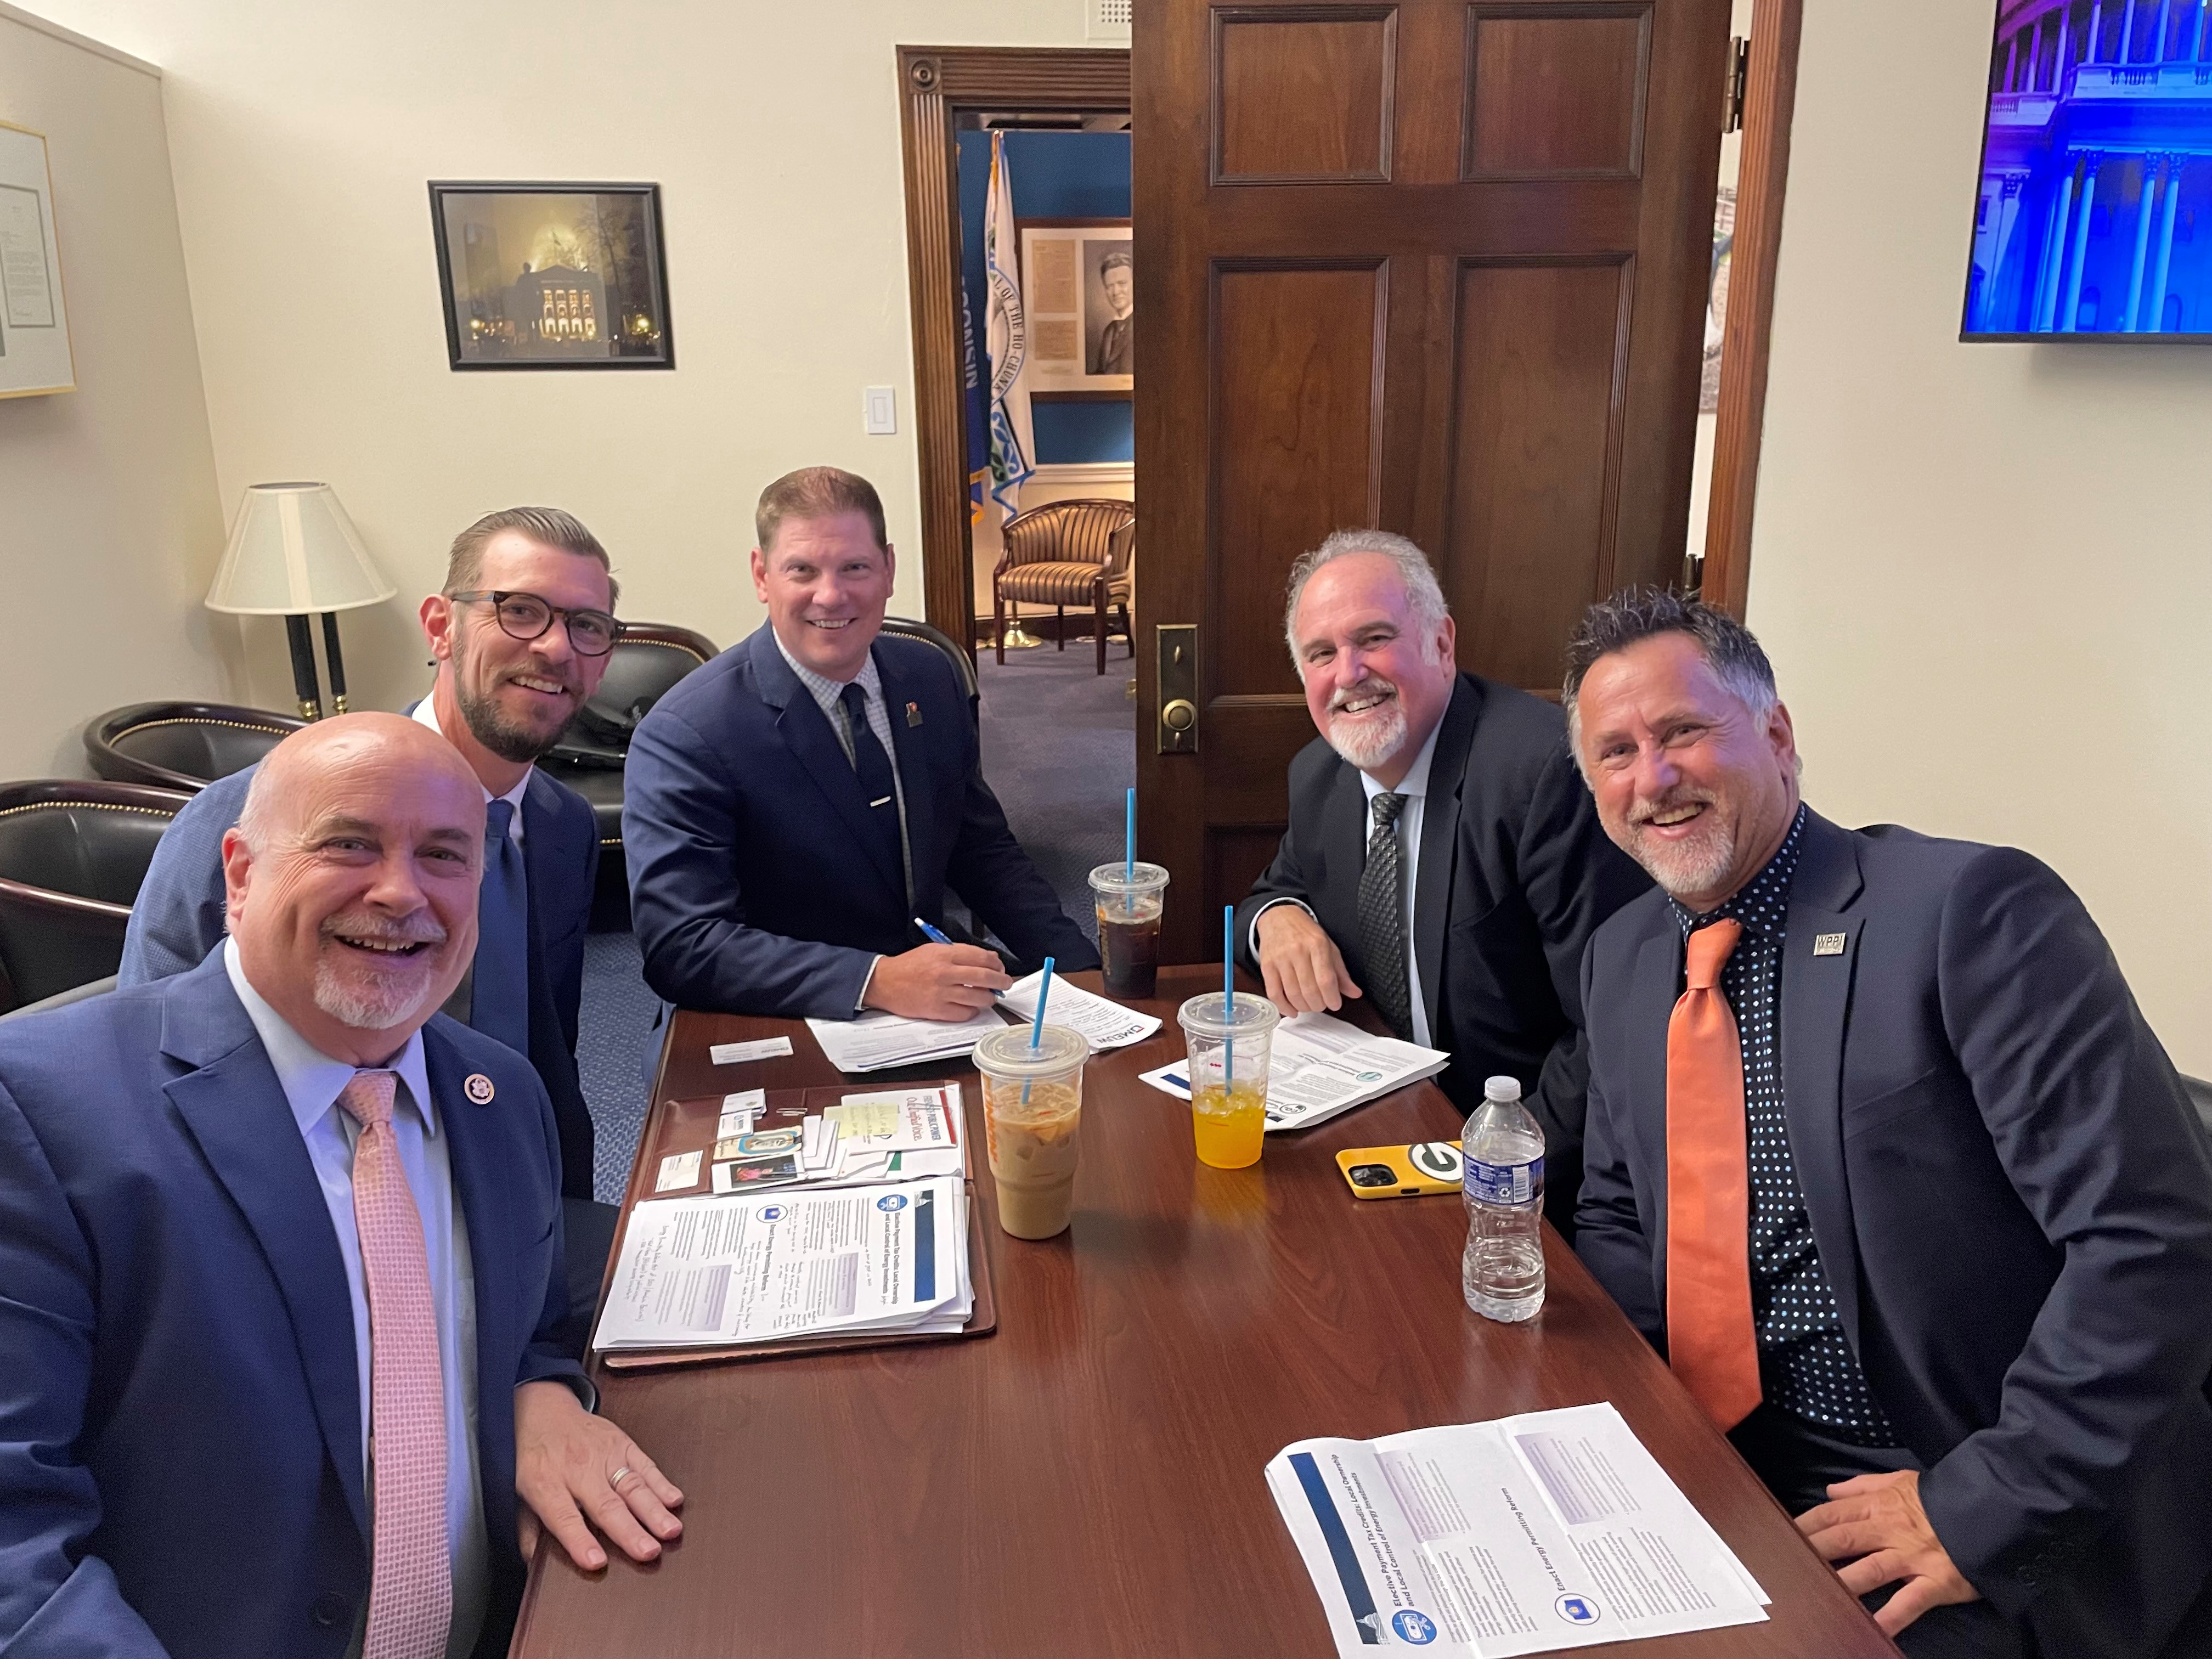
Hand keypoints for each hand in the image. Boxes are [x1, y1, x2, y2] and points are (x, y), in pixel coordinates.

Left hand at [514, 1379, 682, 1571]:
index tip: (596, 1562)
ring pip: (632, 1485)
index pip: (564, 1517)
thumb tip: (535, 1565)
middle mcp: (578, 1469)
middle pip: (606, 1504)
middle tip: (648, 1552)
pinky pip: (645, 1464)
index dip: (580, 1540)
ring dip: (654, 1510)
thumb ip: (528, 1530)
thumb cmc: (533, 1458)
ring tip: (671, 1530)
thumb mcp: (518, 1494)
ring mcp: (604, 1454)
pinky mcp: (623, 1443)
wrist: (544, 1411)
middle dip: (629, 1530)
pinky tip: (674, 1500)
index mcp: (546, 1484)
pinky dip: (661, 1483)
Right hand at [863, 942, 1010, 1019]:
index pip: (982, 957)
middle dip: (1002, 982)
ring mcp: (942, 993)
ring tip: (989, 997)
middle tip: (1005, 984)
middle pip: (986, 978)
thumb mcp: (934, 949)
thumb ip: (959, 953)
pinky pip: (966, 1014)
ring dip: (990, 998)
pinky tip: (971, 1007)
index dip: (997, 964)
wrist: (885, 982)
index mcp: (945, 954)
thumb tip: (988, 961)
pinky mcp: (937, 1011)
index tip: (1000, 968)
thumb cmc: (910, 965)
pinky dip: (973, 1011)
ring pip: (979, 998)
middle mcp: (945, 973)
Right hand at [1254, 903, 1361, 1014]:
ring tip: (1309, 1006)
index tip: (1335, 1004)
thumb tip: (1355, 993)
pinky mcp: (1266, 966)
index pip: (1326, 979)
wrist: (1279, 917)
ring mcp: (1280, 959)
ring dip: (1303, 1007)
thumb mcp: (1329, 947)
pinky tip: (1291, 1010)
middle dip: (1318, 1005)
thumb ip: (1341, 972)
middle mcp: (1298, 951)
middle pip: (1309, 990)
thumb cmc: (1305, 933)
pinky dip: (1283, 1007)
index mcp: (1317, 945)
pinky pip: (1273, 993)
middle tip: (1321, 1005)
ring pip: (1292, 994)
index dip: (1332, 998)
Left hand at [1797, 1469, 1977, 1636]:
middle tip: (1786, 1566)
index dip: (1805, 1525)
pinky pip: (1911, 1600)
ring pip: (1870, 1569)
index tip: (1780, 1535)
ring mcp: (1913, 1557)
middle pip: (1843, 1540)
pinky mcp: (1936, 1580)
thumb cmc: (1942, 1497)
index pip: (1832, 1514)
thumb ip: (1862, 1486)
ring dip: (1843, 1582)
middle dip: (1812, 1552)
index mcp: (1880, 1506)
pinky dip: (1892, 1615)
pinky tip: (1874, 1627)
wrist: (1992, 1508)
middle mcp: (1891, 1530)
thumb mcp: (1900, 1480)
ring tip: (1819, 1595)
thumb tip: (1829, 1491)